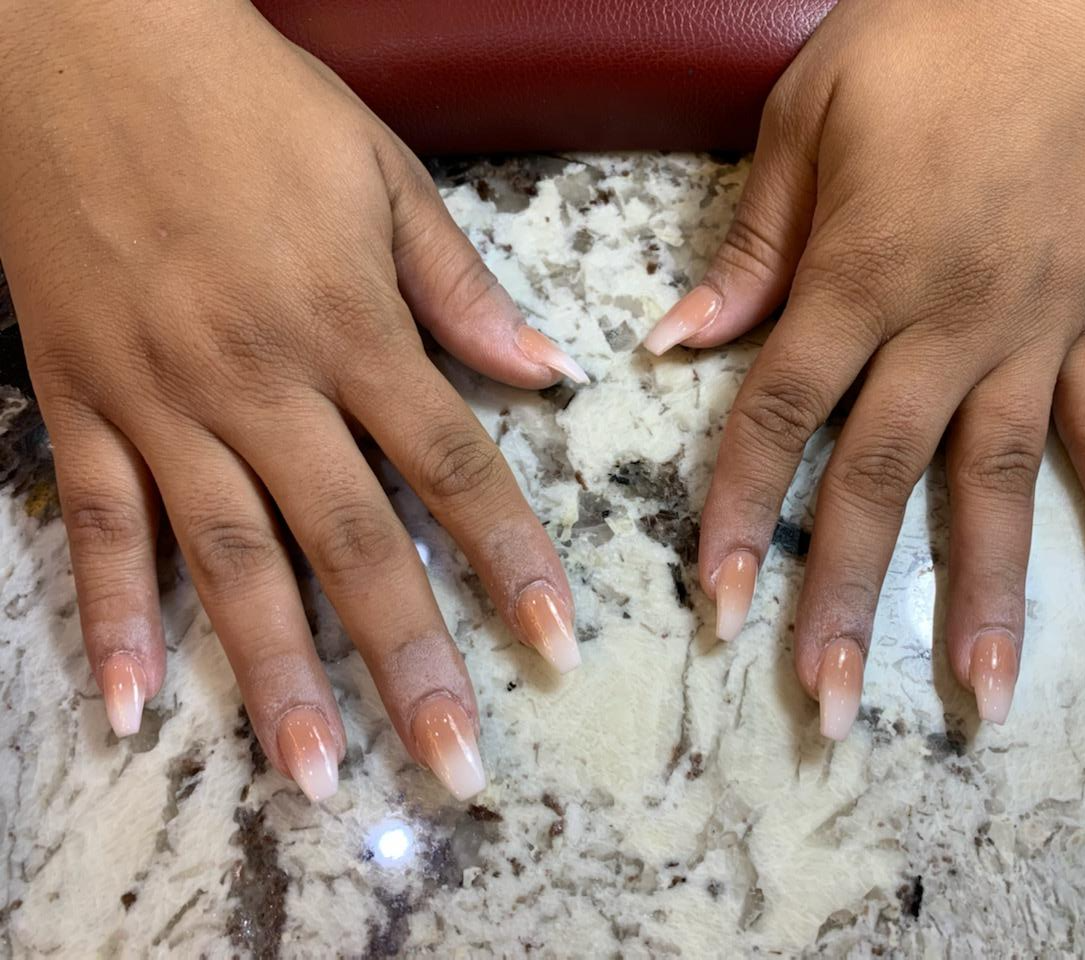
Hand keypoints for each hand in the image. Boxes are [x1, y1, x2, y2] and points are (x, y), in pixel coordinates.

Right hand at [0, 1, 584, 800]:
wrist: (80, 41)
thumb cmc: (247, 101)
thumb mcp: (379, 174)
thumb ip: (459, 286)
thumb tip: (547, 366)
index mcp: (349, 326)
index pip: (453, 466)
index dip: (512, 561)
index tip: (558, 646)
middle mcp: (259, 381)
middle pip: (350, 543)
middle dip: (409, 660)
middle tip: (455, 762)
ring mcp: (159, 399)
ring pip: (226, 559)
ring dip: (274, 674)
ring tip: (315, 774)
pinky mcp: (76, 399)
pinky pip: (93, 524)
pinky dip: (111, 616)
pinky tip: (135, 705)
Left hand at [642, 0, 1084, 732]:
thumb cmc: (923, 34)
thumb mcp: (806, 124)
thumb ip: (752, 252)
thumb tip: (675, 341)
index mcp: (859, 275)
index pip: (781, 417)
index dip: (742, 515)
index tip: (716, 608)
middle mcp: (946, 321)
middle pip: (883, 479)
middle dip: (850, 598)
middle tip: (826, 705)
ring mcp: (1033, 324)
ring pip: (1001, 478)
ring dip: (989, 593)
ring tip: (979, 697)